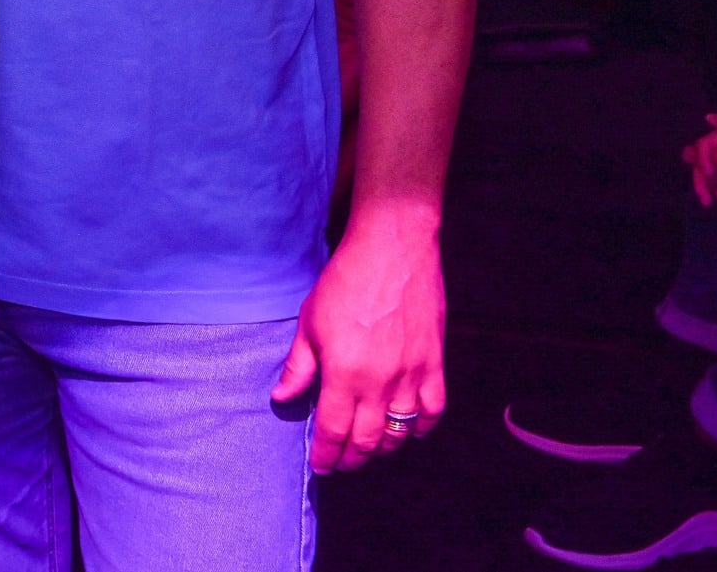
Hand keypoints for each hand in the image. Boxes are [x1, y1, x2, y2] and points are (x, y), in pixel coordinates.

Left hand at [273, 209, 446, 471]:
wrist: (392, 251)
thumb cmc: (345, 281)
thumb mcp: (310, 322)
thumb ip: (298, 365)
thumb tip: (282, 396)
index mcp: (344, 373)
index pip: (334, 430)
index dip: (326, 453)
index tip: (321, 464)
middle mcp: (379, 382)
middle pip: (368, 439)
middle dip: (352, 458)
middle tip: (341, 462)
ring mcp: (411, 375)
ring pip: (400, 431)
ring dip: (383, 447)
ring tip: (369, 449)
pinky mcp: (434, 364)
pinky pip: (432, 410)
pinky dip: (421, 427)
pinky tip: (408, 428)